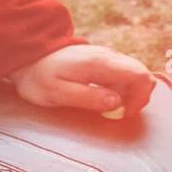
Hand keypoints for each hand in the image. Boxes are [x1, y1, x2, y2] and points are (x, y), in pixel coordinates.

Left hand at [9, 44, 154, 116]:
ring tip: (112, 109)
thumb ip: (87, 98)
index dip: (140, 97)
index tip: (125, 114)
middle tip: (121, 114)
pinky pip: (123, 73)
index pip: (139, 75)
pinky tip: (106, 98)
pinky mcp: (103, 61)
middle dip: (139, 96)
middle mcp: (109, 56)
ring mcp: (107, 57)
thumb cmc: (39, 78)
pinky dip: (122, 88)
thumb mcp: (58, 93)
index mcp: (100, 63)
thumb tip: (116, 103)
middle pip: (142, 74)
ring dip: (131, 93)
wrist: (28, 57)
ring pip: (134, 74)